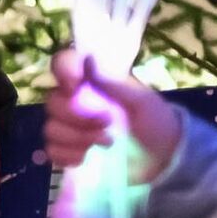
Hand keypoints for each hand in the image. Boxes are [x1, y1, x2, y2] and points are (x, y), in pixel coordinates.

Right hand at [43, 51, 182, 186]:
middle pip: (53, 102)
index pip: (62, 65)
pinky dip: (67, 156)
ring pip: (51, 128)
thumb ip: (114, 84)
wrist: (165, 159)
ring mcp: (69, 128)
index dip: (62, 72)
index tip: (74, 88)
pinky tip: (86, 158)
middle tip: (108, 125)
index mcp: (91, 83)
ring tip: (106, 145)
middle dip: (78, 118)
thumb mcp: (142, 101)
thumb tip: (88, 58)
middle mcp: (74, 102)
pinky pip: (52, 151)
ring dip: (76, 138)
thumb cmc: (156, 123)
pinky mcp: (69, 152)